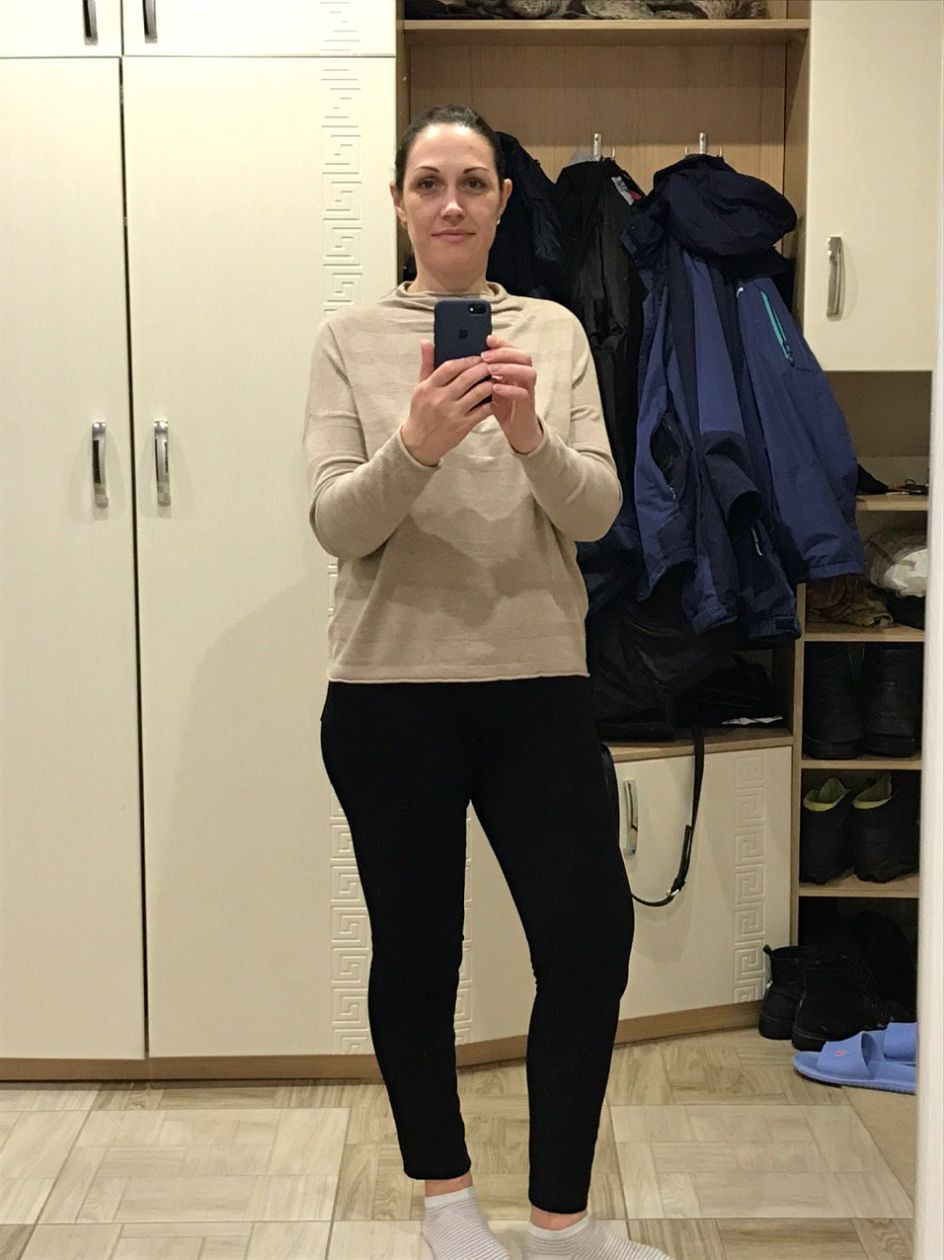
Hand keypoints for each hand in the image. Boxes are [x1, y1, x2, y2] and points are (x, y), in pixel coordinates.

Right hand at [400, 340, 494, 465]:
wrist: (419, 443)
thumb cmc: (421, 412)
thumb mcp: (420, 387)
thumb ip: (426, 364)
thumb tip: (426, 342)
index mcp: (429, 388)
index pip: (450, 367)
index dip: (467, 359)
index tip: (477, 356)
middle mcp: (441, 399)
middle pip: (467, 378)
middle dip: (483, 368)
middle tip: (492, 364)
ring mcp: (453, 413)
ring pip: (478, 393)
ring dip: (490, 383)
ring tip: (495, 378)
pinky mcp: (463, 426)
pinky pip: (483, 411)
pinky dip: (491, 402)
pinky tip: (495, 397)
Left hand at [481, 334, 542, 453]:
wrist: (516, 430)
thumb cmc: (501, 407)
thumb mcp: (490, 387)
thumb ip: (484, 373)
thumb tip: (465, 359)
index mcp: (515, 370)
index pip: (513, 350)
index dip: (502, 343)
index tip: (487, 339)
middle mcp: (524, 377)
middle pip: (523, 357)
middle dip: (504, 353)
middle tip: (486, 356)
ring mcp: (527, 390)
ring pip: (527, 372)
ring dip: (509, 368)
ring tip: (490, 370)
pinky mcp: (527, 405)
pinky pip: (523, 393)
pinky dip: (510, 389)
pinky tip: (496, 388)